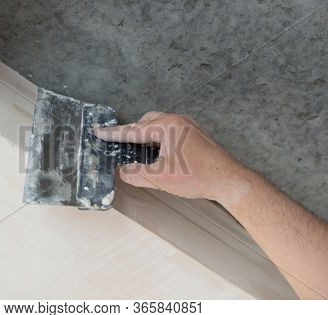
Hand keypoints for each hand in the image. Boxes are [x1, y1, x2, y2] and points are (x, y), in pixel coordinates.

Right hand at [94, 111, 247, 202]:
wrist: (229, 180)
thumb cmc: (196, 177)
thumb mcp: (160, 178)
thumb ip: (136, 174)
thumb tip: (123, 172)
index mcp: (167, 127)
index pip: (133, 130)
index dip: (114, 133)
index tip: (98, 131)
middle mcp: (178, 121)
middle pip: (146, 122)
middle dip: (132, 132)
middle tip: (120, 144)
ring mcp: (189, 126)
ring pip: (159, 124)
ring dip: (146, 135)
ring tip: (138, 150)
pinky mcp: (196, 134)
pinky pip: (170, 130)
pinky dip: (159, 138)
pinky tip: (159, 152)